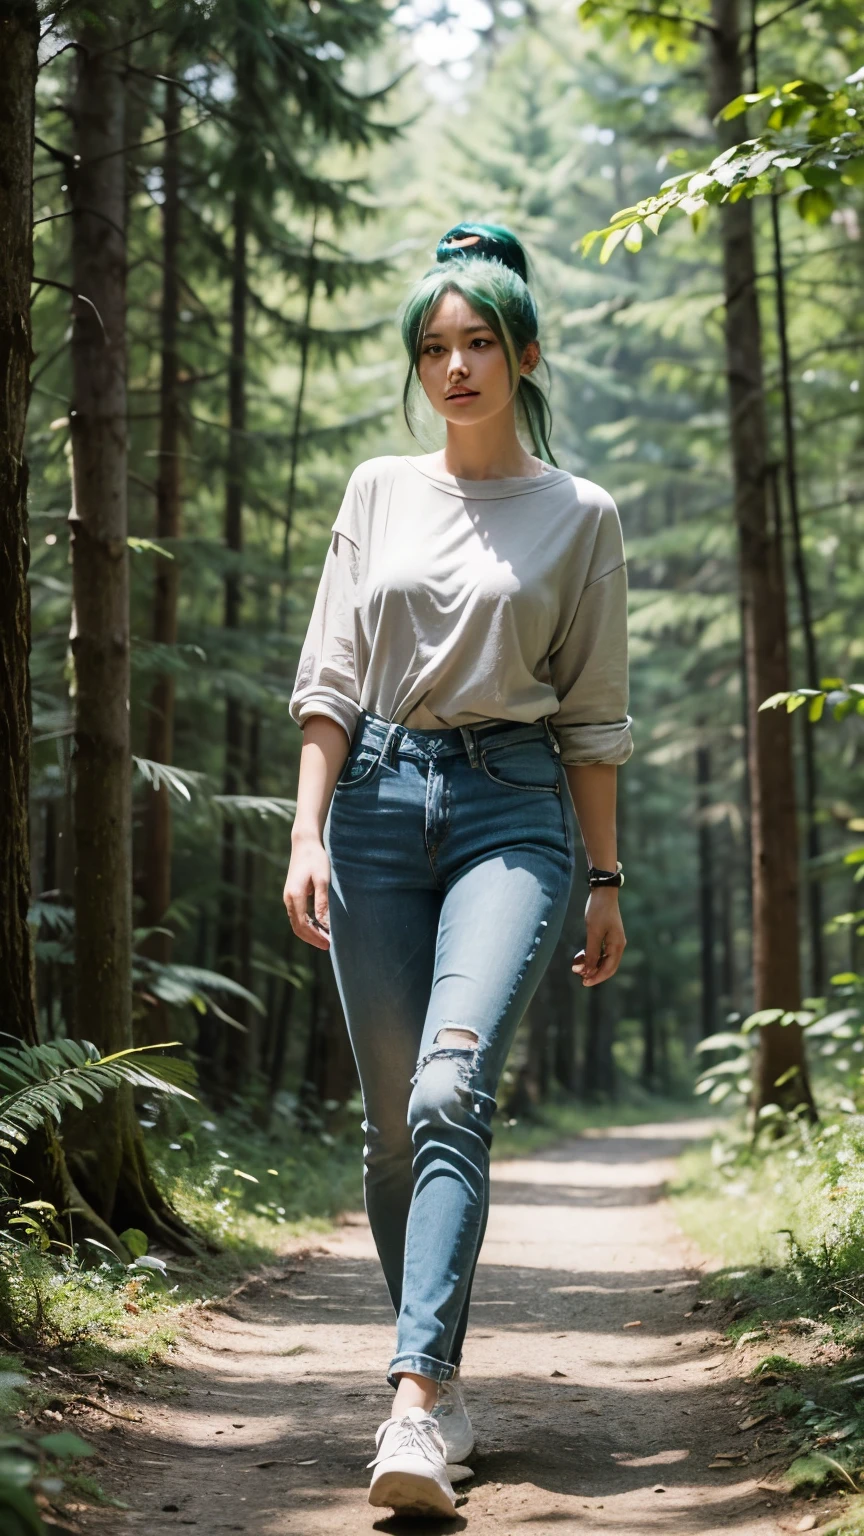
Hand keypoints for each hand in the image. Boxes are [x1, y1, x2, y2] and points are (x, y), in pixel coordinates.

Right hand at [283, 833, 330, 949]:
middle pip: (297, 927)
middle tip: (328, 945)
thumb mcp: (322, 880)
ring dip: (309, 933)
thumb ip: (322, 903)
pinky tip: (319, 926)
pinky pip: (297, 915)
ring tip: (325, 939)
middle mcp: (288, 899)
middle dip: (312, 938)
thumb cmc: (315, 859)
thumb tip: (325, 925)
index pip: (303, 925)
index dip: (316, 936)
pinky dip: (307, 924)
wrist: (304, 843)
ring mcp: (288, 897)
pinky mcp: (292, 894)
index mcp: (295, 896)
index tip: (329, 943)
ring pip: (296, 922)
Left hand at [571, 888, 624, 986]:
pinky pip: (601, 952)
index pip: (608, 969)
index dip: (596, 977)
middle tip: (579, 977)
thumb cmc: (599, 911)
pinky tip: (581, 956)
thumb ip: (591, 953)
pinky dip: (592, 956)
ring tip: (578, 966)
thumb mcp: (593, 932)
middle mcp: (618, 945)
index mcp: (617, 945)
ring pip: (604, 960)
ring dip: (592, 965)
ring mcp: (614, 940)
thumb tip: (587, 970)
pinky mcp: (608, 936)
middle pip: (608, 967)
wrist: (603, 892)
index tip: (583, 983)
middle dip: (594, 973)